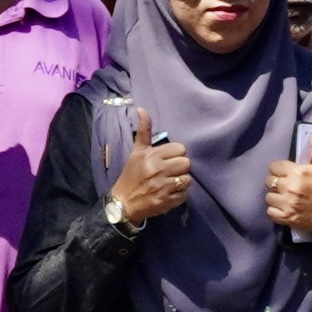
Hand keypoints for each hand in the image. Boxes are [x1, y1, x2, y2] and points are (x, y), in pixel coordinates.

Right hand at [108, 105, 192, 227]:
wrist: (123, 203)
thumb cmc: (131, 175)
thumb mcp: (136, 151)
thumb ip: (144, 131)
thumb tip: (142, 109)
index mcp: (151, 156)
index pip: (180, 149)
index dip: (176, 154)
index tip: (168, 159)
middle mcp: (158, 170)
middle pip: (186, 163)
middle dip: (180, 167)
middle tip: (171, 171)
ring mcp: (164, 187)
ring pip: (188, 179)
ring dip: (182, 181)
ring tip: (171, 182)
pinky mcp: (167, 201)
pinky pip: (185, 195)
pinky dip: (180, 194)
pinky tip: (170, 193)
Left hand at [260, 127, 311, 242]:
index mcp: (298, 172)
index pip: (274, 166)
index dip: (280, 169)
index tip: (287, 173)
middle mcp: (290, 187)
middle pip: (269, 181)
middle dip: (276, 182)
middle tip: (286, 186)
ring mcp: (288, 204)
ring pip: (268, 197)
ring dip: (275, 197)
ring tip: (286, 198)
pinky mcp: (286, 218)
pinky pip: (270, 212)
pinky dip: (275, 211)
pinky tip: (285, 208)